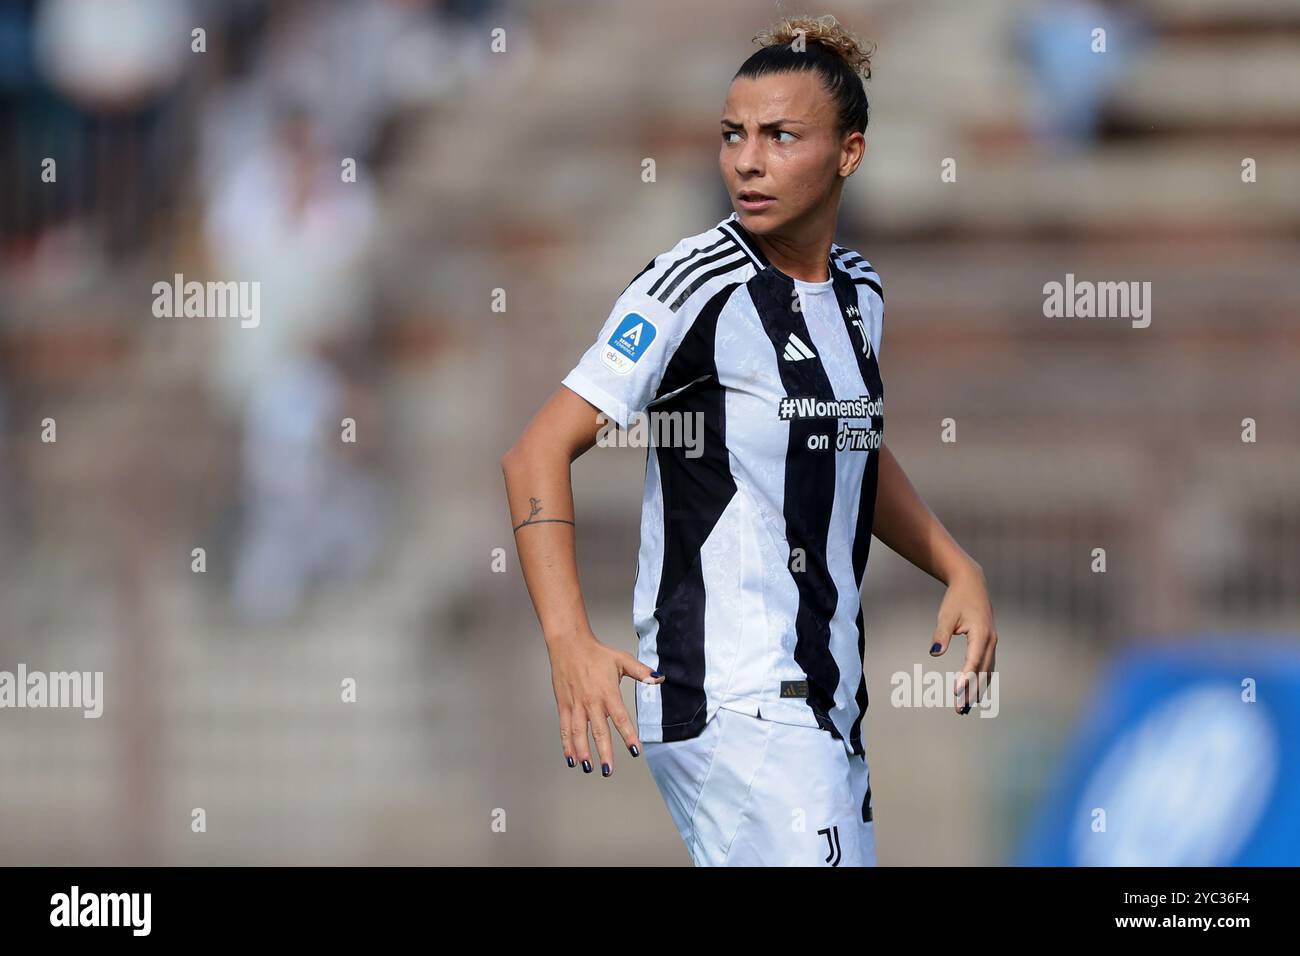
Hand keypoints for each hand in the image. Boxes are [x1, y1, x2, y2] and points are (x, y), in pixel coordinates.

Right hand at [547, 629, 663, 775]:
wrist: (569, 644)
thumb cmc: (597, 653)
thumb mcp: (622, 660)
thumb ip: (641, 671)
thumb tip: (659, 677)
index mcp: (608, 693)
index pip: (620, 718)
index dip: (628, 735)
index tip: (634, 751)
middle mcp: (591, 702)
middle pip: (599, 731)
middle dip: (604, 752)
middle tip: (608, 770)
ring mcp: (576, 705)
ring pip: (578, 733)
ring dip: (583, 751)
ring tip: (588, 768)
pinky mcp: (564, 705)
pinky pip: (565, 728)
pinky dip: (567, 744)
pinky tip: (571, 758)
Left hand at [928, 564, 997, 714]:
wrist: (972, 584)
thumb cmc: (956, 599)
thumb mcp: (945, 615)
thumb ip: (940, 635)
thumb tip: (934, 652)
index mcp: (981, 634)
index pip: (973, 661)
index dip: (965, 678)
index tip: (956, 692)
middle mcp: (991, 640)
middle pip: (982, 671)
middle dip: (972, 691)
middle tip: (960, 710)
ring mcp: (992, 642)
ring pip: (986, 671)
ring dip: (977, 689)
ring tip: (965, 707)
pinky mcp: (989, 642)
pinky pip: (987, 665)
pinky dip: (981, 679)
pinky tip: (974, 691)